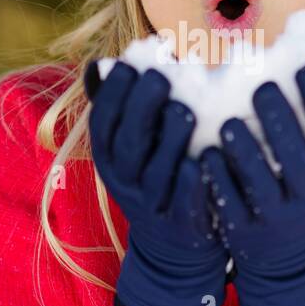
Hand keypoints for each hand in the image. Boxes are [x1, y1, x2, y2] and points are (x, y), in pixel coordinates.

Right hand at [84, 60, 227, 305]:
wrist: (173, 245)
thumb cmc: (157, 175)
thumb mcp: (135, 148)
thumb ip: (129, 108)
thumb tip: (115, 60)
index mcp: (110, 159)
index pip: (103, 124)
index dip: (113, 95)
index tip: (131, 65)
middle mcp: (126, 182)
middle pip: (128, 144)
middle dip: (141, 108)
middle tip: (160, 77)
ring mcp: (153, 205)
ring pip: (157, 172)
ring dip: (170, 140)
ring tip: (185, 111)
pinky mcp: (182, 224)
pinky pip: (185, 203)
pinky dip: (190, 184)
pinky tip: (201, 162)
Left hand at [198, 44, 304, 305]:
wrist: (288, 257)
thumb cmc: (304, 186)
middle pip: (298, 160)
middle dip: (281, 122)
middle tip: (262, 87)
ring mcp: (275, 217)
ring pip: (261, 184)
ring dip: (245, 151)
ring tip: (228, 122)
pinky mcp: (243, 232)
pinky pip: (229, 205)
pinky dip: (218, 180)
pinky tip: (204, 155)